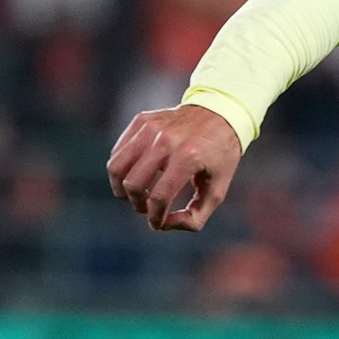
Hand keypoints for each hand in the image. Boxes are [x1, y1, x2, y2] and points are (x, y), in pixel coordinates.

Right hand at [106, 103, 242, 231]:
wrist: (220, 113)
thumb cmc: (220, 156)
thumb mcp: (218, 189)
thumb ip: (195, 216)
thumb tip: (163, 226)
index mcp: (189, 157)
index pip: (159, 197)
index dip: (154, 217)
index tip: (156, 223)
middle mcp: (167, 140)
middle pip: (132, 183)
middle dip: (137, 204)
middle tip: (147, 208)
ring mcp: (151, 127)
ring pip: (117, 167)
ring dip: (122, 189)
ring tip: (136, 195)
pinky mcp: (142, 120)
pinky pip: (118, 151)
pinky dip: (122, 169)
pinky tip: (137, 175)